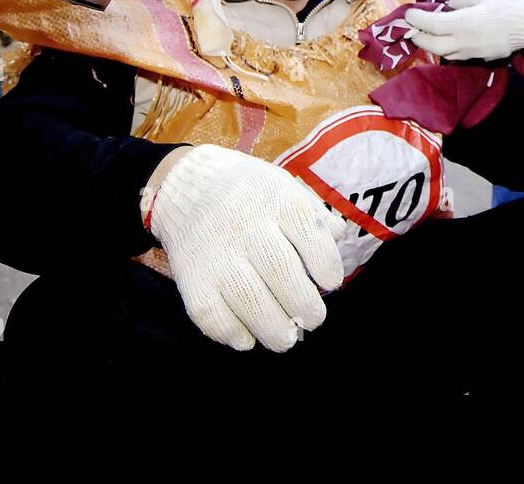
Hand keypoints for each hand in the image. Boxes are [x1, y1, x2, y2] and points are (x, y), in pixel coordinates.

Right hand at [145, 144, 346, 351]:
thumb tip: (338, 236)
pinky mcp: (191, 279)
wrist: (185, 186)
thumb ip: (313, 213)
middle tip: (313, 317)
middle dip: (305, 306)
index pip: (310, 233)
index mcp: (275, 197)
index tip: (330, 282)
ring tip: (286, 337)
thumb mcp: (284, 186)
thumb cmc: (248, 194)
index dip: (327, 264)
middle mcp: (245, 224)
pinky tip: (248, 335)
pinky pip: (214, 317)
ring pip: (250, 301)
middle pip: (281, 271)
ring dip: (275, 329)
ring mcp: (215, 253)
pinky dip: (234, 334)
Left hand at [404, 0, 523, 60]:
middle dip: (418, 37)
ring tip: (428, 33)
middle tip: (412, 27)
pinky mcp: (483, 56)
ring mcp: (473, 52)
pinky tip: (449, 38)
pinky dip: (448, 48)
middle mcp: (464, 42)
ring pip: (444, 54)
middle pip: (432, 46)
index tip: (408, 13)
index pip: (430, 24)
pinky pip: (458, 55)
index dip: (415, 19)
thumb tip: (449, 6)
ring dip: (432, 45)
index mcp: (462, 23)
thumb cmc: (510, 1)